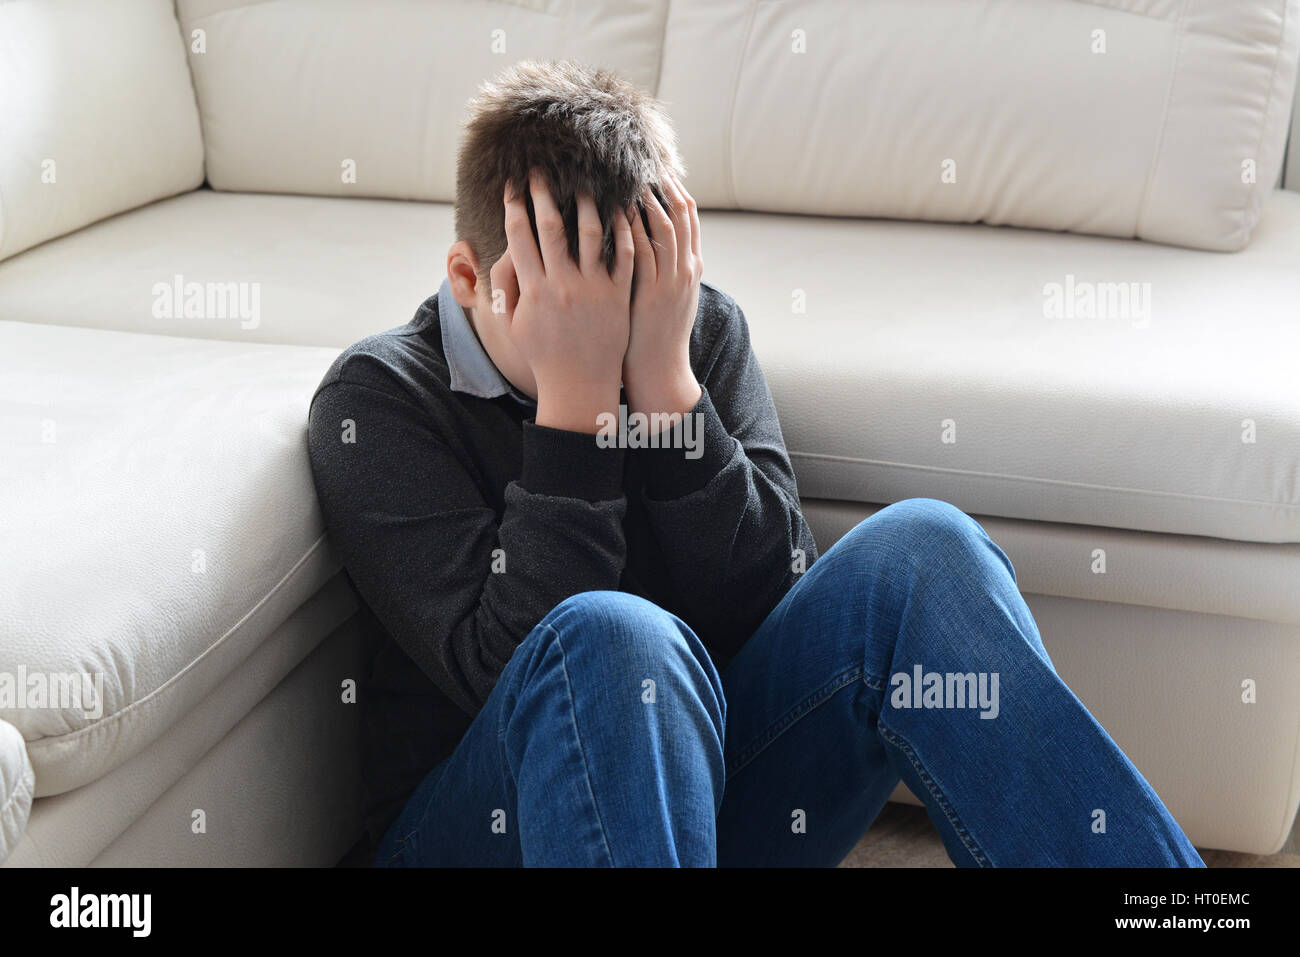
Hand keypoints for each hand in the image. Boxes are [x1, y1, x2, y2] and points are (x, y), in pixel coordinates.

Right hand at [492, 170, 634, 433]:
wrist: (579, 386)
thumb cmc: (544, 355)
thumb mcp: (515, 324)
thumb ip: (505, 289)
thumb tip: (501, 257)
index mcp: (533, 289)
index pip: (519, 236)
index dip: (514, 206)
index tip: (513, 185)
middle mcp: (562, 284)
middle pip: (551, 226)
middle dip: (543, 194)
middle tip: (541, 170)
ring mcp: (593, 289)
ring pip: (591, 233)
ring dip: (587, 203)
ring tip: (586, 183)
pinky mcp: (618, 295)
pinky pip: (623, 255)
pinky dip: (622, 229)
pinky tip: (621, 210)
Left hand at [623, 171, 702, 418]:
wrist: (659, 373)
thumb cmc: (656, 338)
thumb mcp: (672, 299)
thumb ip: (667, 269)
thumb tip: (655, 245)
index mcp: (692, 269)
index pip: (689, 218)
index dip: (676, 190)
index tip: (660, 168)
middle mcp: (684, 270)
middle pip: (680, 214)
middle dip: (663, 184)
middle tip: (643, 160)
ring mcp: (668, 281)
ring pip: (662, 227)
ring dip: (644, 197)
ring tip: (625, 173)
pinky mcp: (649, 293)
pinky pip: (640, 251)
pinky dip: (631, 226)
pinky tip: (614, 208)